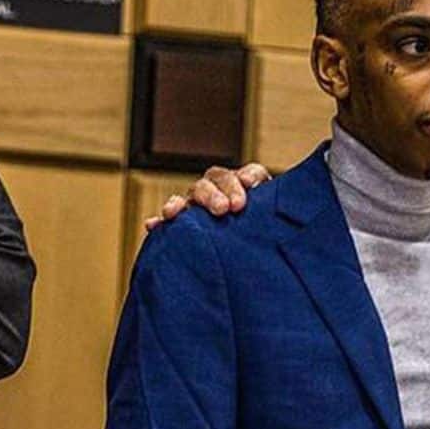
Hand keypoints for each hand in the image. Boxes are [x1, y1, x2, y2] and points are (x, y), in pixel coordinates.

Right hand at [142, 162, 272, 230]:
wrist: (262, 253)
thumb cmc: (269, 232)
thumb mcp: (275, 218)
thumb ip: (273, 205)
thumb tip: (257, 188)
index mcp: (246, 187)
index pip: (243, 175)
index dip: (241, 181)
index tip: (246, 191)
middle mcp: (220, 192)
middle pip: (211, 182)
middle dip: (214, 194)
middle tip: (223, 209)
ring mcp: (200, 208)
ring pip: (189, 198)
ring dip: (181, 203)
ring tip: (174, 212)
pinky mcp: (185, 226)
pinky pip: (169, 223)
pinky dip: (160, 223)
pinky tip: (153, 225)